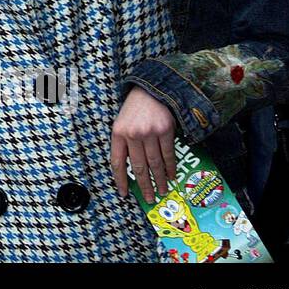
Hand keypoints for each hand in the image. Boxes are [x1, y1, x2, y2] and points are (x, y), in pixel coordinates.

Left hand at [111, 87, 176, 203]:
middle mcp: (133, 134)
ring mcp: (149, 133)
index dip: (121, 180)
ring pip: (155, 163)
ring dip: (159, 180)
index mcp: (118, 133)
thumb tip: (132, 169)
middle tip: (149, 198)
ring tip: (161, 191)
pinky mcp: (165, 131)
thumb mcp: (122, 123)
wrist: (151, 90)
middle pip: (138, 166)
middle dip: (144, 185)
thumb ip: (125, 143)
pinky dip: (170, 167)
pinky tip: (171, 176)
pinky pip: (168, 154)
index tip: (124, 193)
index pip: (117, 162)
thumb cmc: (135, 109)